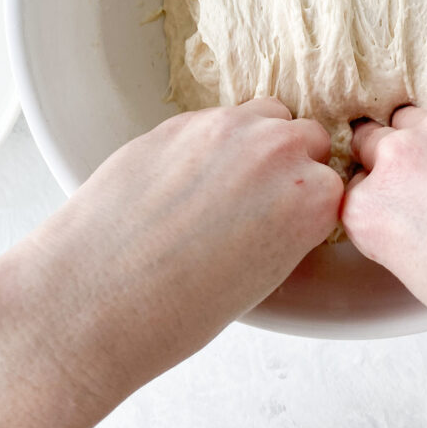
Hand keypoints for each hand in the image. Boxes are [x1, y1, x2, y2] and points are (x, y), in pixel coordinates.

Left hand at [0, 99, 341, 427]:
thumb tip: (278, 204)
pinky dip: (208, 142)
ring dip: (253, 140)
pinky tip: (182, 180)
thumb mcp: (262, 279)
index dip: (309, 202)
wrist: (93, 301)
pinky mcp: (179, 120)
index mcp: (311, 200)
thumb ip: (287, 227)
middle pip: (306, 137)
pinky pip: (214, 119)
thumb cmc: (173, 312)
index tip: (290, 217)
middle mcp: (277, 153)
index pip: (332, 182)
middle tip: (255, 200)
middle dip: (288, 164)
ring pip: (263, 115)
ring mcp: (226, 129)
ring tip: (220, 183)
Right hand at [343, 101, 426, 427]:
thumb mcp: (422, 276)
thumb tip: (408, 197)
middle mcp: (396, 160)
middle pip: (375, 138)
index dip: (378, 191)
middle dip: (397, 159)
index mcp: (369, 211)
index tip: (400, 200)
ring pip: (420, 118)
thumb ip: (397, 225)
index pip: (352, 182)